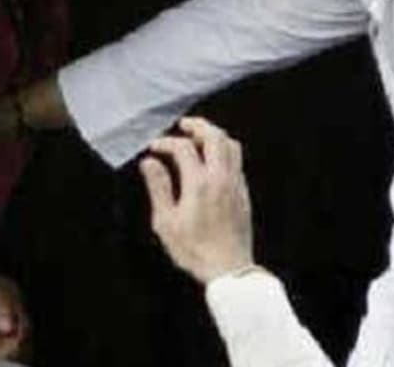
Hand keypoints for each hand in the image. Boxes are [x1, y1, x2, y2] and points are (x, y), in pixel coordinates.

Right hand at [140, 117, 253, 283]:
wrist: (228, 269)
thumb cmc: (194, 250)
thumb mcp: (166, 222)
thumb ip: (158, 187)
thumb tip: (150, 163)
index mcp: (199, 183)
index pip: (183, 148)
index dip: (166, 142)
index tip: (154, 148)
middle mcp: (221, 178)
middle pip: (215, 137)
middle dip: (198, 125)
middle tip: (184, 125)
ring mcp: (235, 185)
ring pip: (231, 146)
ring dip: (215, 135)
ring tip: (200, 137)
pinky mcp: (244, 194)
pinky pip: (237, 161)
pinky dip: (225, 151)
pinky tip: (213, 160)